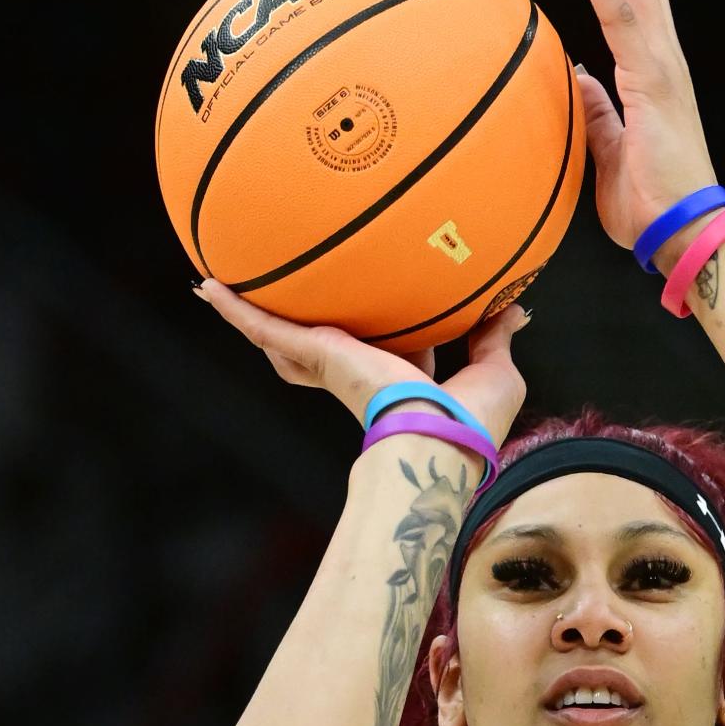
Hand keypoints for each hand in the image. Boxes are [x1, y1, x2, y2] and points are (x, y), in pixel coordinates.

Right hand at [191, 281, 529, 447]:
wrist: (440, 438)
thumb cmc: (472, 421)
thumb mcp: (496, 369)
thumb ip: (497, 335)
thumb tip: (516, 307)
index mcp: (405, 380)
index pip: (390, 355)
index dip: (391, 338)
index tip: (387, 319)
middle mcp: (363, 373)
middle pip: (323, 351)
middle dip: (304, 333)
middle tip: (282, 301)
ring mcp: (333, 364)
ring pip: (284, 342)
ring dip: (254, 319)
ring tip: (222, 293)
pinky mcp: (316, 354)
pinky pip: (266, 328)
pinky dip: (236, 309)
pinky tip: (208, 287)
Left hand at [563, 0, 721, 265]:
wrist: (683, 234)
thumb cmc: (653, 208)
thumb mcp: (610, 155)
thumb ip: (598, 115)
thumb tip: (580, 78)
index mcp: (655, 75)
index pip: (633, 2)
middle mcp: (664, 59)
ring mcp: (663, 65)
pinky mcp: (654, 79)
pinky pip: (620, 15)